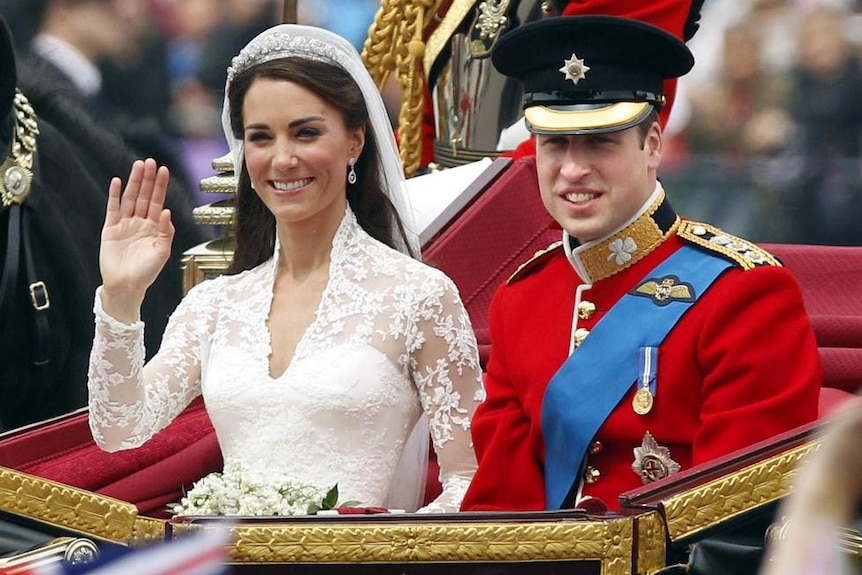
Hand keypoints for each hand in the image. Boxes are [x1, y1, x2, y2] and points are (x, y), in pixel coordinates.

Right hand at [99, 158, 174, 321]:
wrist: (126, 286)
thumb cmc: (146, 272)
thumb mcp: (162, 253)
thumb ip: (166, 233)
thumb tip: (167, 212)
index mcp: (154, 228)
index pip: (158, 202)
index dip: (160, 187)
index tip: (164, 171)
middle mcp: (140, 223)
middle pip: (144, 196)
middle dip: (148, 179)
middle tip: (150, 162)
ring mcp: (125, 225)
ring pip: (130, 198)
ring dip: (134, 182)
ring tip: (138, 166)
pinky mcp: (110, 229)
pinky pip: (113, 209)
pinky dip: (115, 195)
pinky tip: (118, 182)